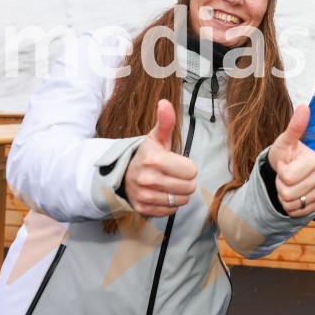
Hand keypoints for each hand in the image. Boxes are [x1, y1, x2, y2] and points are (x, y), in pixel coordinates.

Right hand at [124, 99, 197, 216]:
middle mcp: (147, 179)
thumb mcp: (157, 138)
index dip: (188, 167)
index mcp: (153, 160)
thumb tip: (164, 103)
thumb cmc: (147, 155)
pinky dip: (170, 204)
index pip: (191, 170)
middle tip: (173, 174)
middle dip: (186, 180)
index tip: (177, 163)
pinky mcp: (143, 210)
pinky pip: (172, 211)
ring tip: (168, 184)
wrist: (124, 175)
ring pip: (182, 200)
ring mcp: (144, 196)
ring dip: (179, 193)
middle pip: (189, 186)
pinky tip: (161, 194)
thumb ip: (166, 122)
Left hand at [268, 105, 314, 217]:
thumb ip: (295, 126)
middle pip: (288, 193)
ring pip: (293, 204)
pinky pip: (298, 213)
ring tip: (288, 185)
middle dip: (280, 186)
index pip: (287, 177)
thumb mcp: (285, 142)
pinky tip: (294, 196)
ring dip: (284, 197)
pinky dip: (291, 207)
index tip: (284, 163)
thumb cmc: (285, 155)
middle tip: (284, 176)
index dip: (279, 172)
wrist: (287, 172)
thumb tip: (304, 106)